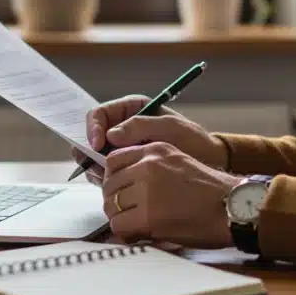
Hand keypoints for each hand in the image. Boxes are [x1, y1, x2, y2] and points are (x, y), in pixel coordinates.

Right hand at [75, 94, 228, 184]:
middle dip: (88, 150)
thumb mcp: (170, 128)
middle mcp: (123, 128)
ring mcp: (122, 149)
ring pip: (93, 155)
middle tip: (96, 165)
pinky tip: (113, 184)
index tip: (97, 145)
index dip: (93, 128)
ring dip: (95, 166)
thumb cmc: (193, 141)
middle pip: (91, 135)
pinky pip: (104, 171)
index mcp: (131, 110)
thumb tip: (110, 134)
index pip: (100, 114)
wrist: (207, 164)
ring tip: (107, 177)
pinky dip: (103, 178)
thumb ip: (141, 126)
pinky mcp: (125, 167)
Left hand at [101, 140, 240, 248]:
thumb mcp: (180, 162)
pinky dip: (125, 234)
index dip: (114, 179)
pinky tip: (138, 235)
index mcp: (156, 150)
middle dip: (115, 201)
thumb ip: (153, 166)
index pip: (114, 160)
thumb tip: (127, 182)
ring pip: (111, 206)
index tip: (121, 191)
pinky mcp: (148, 216)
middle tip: (128, 213)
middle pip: (109, 185)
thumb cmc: (213, 192)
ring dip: (120, 218)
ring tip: (135, 225)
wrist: (232, 208)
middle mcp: (148, 166)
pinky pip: (119, 226)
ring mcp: (147, 190)